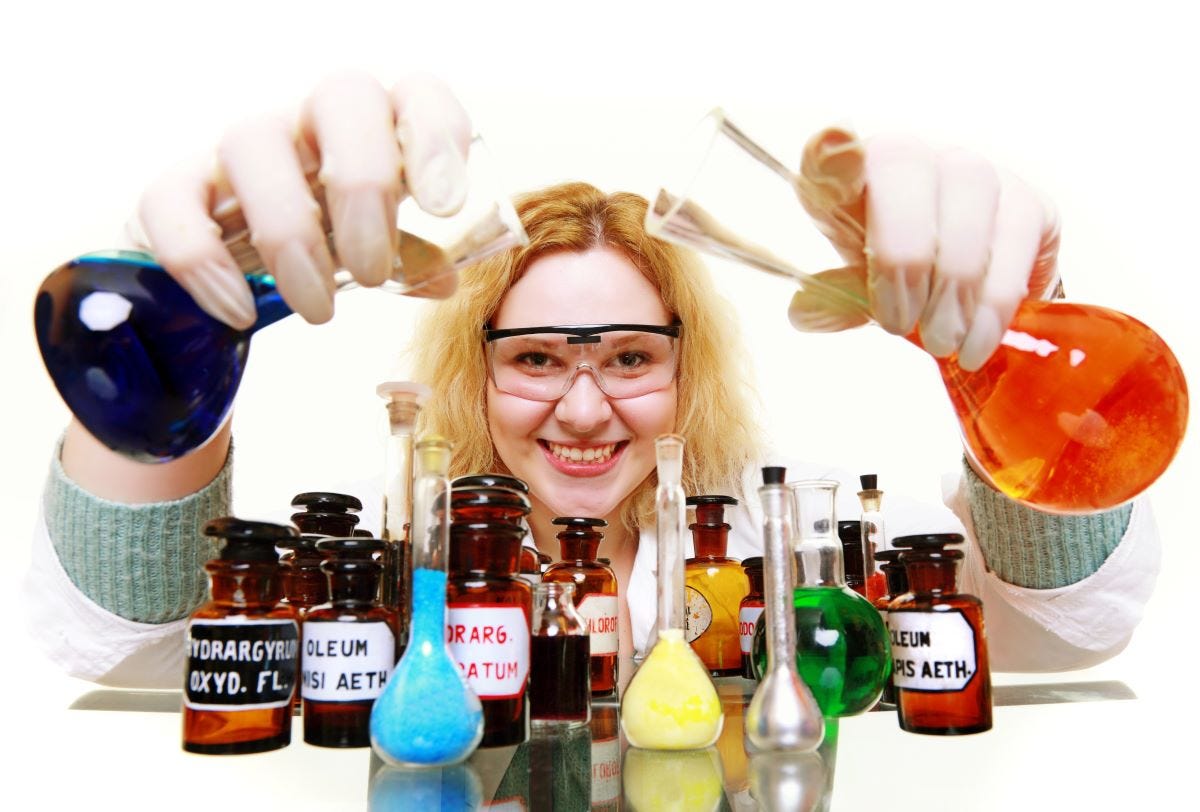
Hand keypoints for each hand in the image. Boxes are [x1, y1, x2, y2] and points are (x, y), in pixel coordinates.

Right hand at [134, 72, 471, 328]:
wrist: (239, 259)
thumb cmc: (328, 237)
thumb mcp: (379, 246)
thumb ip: (412, 259)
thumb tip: (444, 281)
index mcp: (378, 128)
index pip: (416, 95)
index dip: (435, 138)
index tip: (444, 206)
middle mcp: (311, 120)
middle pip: (341, 97)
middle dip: (362, 184)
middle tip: (372, 271)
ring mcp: (243, 146)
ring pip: (253, 142)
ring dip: (289, 233)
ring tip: (318, 308)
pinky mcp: (179, 186)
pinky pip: (171, 200)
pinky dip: (205, 261)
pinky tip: (241, 311)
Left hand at [789, 127, 1060, 370]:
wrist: (963, 284)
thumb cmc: (895, 274)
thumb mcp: (858, 286)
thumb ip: (837, 297)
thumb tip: (804, 309)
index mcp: (852, 177)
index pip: (834, 155)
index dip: (834, 154)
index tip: (835, 156)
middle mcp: (913, 157)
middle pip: (908, 177)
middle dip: (904, 258)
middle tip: (898, 325)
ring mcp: (974, 172)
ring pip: (969, 206)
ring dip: (952, 287)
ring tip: (941, 342)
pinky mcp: (1027, 201)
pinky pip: (1015, 240)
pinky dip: (993, 301)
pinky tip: (977, 341)